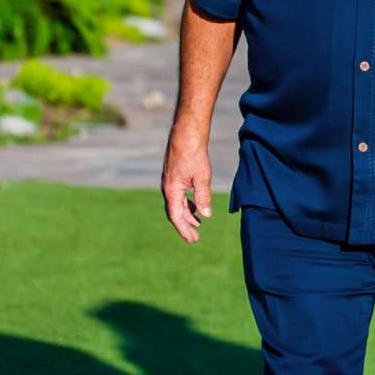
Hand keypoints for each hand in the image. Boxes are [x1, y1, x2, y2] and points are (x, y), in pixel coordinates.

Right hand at [161, 128, 214, 242]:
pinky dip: (186, 204)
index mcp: (171, 190)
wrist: (186, 134)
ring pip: (177, 204)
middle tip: (195, 238)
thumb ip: (203, 197)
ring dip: (187, 215)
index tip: (192, 240)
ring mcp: (170, 182)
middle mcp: (168, 188)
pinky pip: (178, 196)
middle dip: (185, 226)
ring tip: (197, 224)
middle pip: (175, 213)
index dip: (184, 229)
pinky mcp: (174, 176)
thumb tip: (206, 216)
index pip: (176, 216)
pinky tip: (195, 207)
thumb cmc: (194, 154)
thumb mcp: (202, 177)